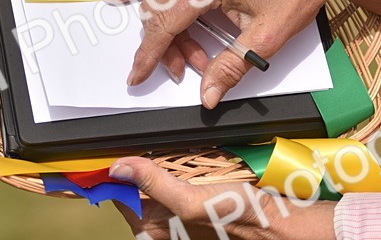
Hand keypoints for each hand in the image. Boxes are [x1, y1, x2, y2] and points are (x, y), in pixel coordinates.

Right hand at [100, 0, 380, 107]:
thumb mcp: (266, 37)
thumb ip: (232, 66)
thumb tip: (207, 97)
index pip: (166, 20)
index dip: (150, 52)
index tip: (136, 77)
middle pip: (160, 12)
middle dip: (167, 48)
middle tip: (186, 74)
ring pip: (162, 1)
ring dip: (170, 34)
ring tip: (197, 60)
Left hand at [109, 156, 335, 239]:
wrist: (276, 222)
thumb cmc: (239, 219)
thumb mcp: (191, 200)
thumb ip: (154, 184)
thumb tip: (119, 168)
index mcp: (155, 232)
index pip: (119, 199)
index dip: (111, 175)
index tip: (103, 153)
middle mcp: (163, 227)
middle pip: (134, 190)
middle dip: (136, 167)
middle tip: (143, 149)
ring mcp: (178, 215)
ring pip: (153, 183)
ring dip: (154, 165)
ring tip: (163, 153)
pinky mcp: (191, 204)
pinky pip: (172, 182)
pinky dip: (173, 168)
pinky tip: (182, 160)